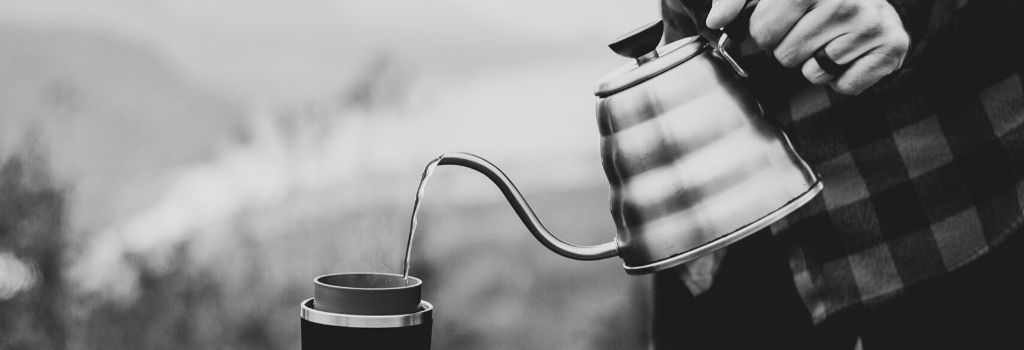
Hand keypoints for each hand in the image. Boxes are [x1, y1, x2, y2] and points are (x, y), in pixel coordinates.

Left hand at [707, 0, 909, 94]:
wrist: (874, 4)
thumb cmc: (815, 0)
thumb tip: (716, 19)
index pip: (763, 26)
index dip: (764, 31)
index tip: (777, 21)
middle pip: (785, 54)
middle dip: (788, 48)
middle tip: (807, 31)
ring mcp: (870, 22)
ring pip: (812, 71)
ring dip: (813, 64)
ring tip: (828, 41)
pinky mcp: (889, 47)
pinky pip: (842, 84)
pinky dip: (840, 78)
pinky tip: (847, 55)